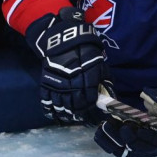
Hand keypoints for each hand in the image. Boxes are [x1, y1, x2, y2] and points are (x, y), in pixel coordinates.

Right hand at [27, 7, 109, 125]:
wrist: (63, 38)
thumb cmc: (84, 50)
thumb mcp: (98, 62)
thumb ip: (104, 80)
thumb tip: (110, 96)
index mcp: (86, 78)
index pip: (90, 101)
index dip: (92, 110)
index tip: (94, 115)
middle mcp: (71, 83)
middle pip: (75, 106)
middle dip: (80, 114)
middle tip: (83, 118)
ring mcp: (57, 83)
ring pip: (61, 105)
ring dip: (66, 114)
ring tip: (70, 117)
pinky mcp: (46, 82)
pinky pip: (46, 100)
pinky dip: (49, 109)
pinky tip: (53, 115)